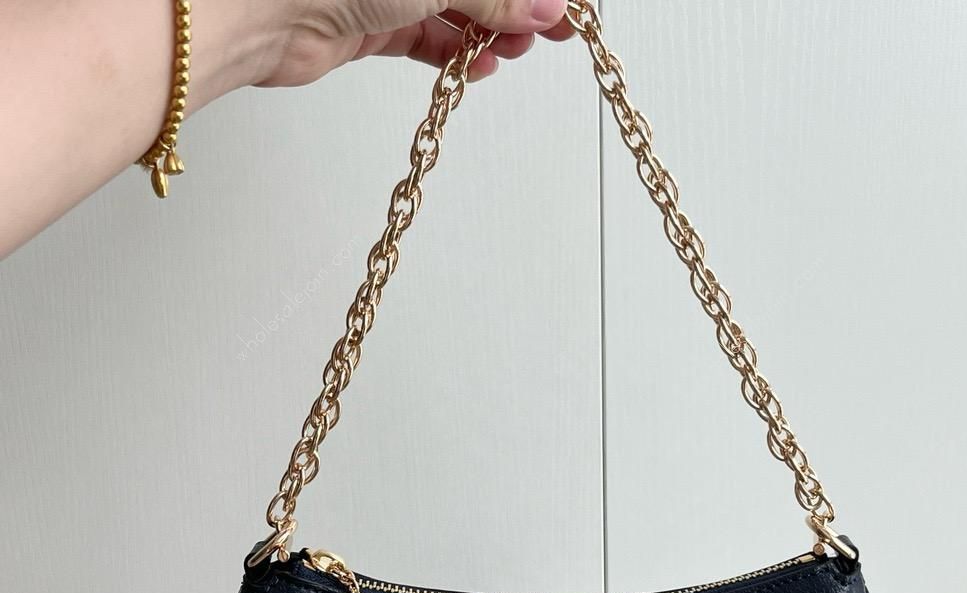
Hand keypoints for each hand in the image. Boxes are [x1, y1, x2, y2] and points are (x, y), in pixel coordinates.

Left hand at [253, 1, 573, 88]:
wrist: (255, 10)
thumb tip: (547, 7)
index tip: (565, 3)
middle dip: (518, 2)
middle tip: (553, 30)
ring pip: (454, 5)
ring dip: (491, 30)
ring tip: (517, 50)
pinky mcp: (367, 21)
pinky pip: (425, 36)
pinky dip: (454, 52)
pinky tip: (478, 66)